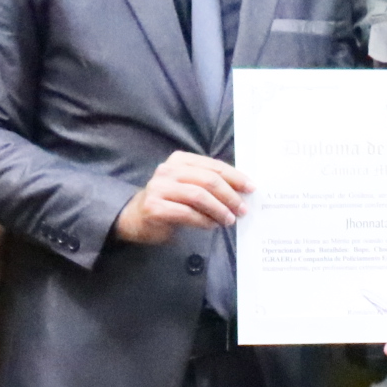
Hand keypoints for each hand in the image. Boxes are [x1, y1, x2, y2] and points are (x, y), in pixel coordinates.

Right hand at [114, 151, 249, 244]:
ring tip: (229, 220)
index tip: (251, 188)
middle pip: (208, 180)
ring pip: (199, 196)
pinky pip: (187, 213)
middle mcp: (168, 170)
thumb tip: (241, 191)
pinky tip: (212, 225)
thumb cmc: (168, 202)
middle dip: (230, 195)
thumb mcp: (188, 186)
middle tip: (242, 209)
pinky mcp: (155, 207)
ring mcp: (159, 188)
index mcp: (180, 160)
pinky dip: (204, 221)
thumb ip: (208, 184)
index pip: (213, 165)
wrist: (135, 218)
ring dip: (219, 209)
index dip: (235, 177)